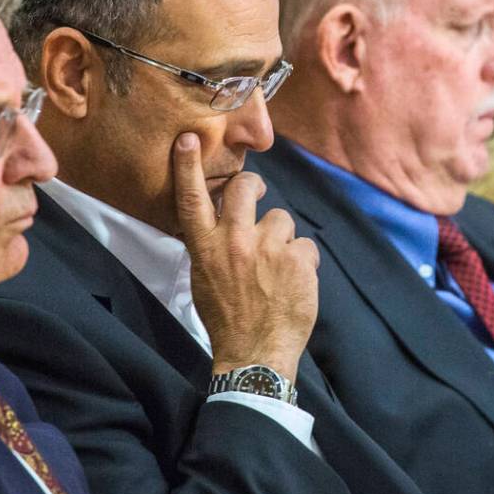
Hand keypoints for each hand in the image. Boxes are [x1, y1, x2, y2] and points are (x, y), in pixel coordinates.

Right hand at [171, 132, 318, 381]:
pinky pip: (305, 245)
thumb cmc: (227, 319)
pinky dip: (302, 263)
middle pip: (243, 187)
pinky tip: (294, 283)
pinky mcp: (298, 259)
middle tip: (256, 192)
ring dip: (282, 239)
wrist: (255, 354)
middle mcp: (234, 242)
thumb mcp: (203, 280)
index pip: (192, 199)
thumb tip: (219, 221)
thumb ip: (210, 246)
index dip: (188, 166)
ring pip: (281, 218)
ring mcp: (268, 248)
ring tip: (277, 269)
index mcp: (206, 249)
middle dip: (252, 184)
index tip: (189, 139)